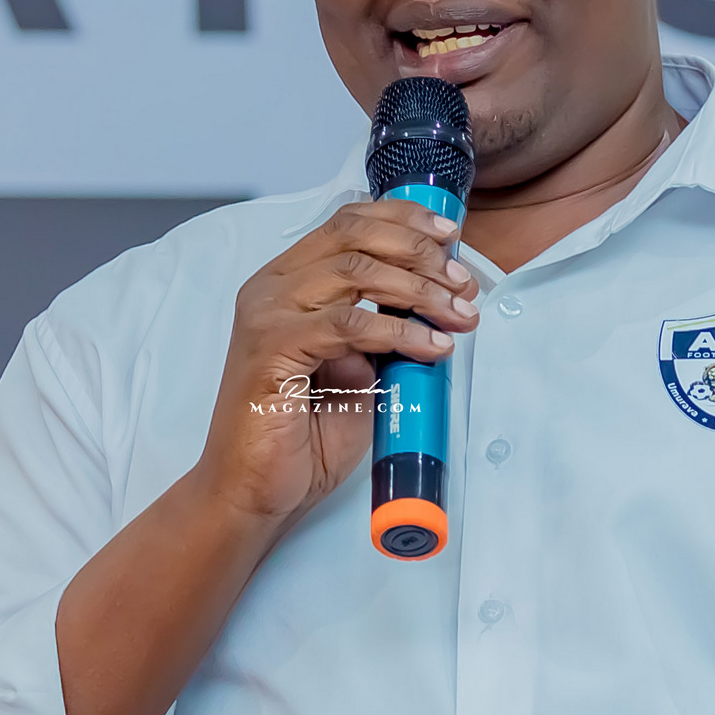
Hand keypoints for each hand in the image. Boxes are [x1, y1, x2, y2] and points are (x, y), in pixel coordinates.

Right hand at [192, 198, 477, 534]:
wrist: (251, 494)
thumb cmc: (301, 439)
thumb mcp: (358, 372)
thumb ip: (382, 332)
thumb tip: (435, 304)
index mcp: (286, 282)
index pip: (347, 223)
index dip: (403, 219)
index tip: (449, 235)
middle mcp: (271, 288)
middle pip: (353, 236)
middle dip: (420, 252)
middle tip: (463, 283)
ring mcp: (267, 316)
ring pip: (356, 272)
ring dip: (419, 289)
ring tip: (459, 315)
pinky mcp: (272, 350)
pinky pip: (349, 325)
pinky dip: (399, 331)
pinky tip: (431, 346)